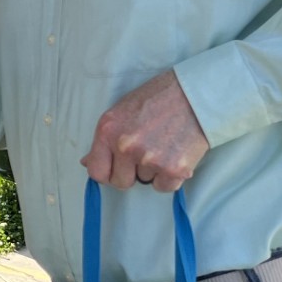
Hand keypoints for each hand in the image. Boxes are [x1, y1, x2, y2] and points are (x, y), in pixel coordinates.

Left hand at [82, 70, 208, 191]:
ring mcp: (150, 159)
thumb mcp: (122, 111)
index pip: (96, 171)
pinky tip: (175, 154)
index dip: (107, 173)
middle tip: (145, 155)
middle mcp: (125, 146)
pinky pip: (165, 186)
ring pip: (145, 181)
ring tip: (164, 144)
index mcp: (108, 131)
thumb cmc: (158, 98)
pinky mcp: (174, 168)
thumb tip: (86, 162)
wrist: (196, 94)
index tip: (116, 169)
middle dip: (131, 174)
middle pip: (120, 182)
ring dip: (153, 170)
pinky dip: (170, 177)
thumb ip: (105, 139)